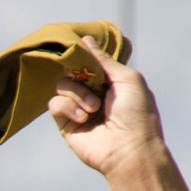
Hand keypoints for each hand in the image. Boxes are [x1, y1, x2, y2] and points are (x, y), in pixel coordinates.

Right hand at [47, 37, 169, 180]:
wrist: (129, 149)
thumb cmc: (136, 113)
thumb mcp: (127, 78)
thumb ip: (103, 60)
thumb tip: (85, 40)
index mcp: (110, 81)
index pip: (89, 61)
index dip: (84, 55)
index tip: (81, 51)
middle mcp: (93, 93)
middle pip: (72, 70)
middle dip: (79, 72)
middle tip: (91, 81)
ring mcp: (78, 108)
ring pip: (62, 85)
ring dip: (77, 93)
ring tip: (94, 108)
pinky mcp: (66, 123)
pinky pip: (55, 103)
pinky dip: (68, 107)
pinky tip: (83, 118)